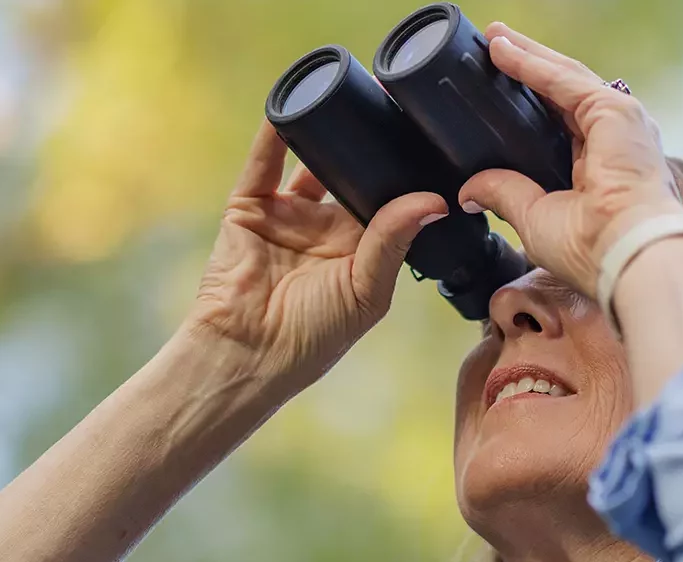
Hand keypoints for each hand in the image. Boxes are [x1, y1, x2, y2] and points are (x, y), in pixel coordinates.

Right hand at [184, 121, 446, 398]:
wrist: (248, 352)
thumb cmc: (313, 337)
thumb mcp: (366, 290)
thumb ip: (394, 241)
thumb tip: (434, 201)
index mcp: (361, 251)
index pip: (389, 201)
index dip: (407, 173)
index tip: (432, 139)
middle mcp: (326, 229)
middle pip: (352, 173)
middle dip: (371, 142)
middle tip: (397, 101)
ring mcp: (287, 215)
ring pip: (311, 161)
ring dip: (327, 129)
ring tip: (353, 88)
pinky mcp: (250, 207)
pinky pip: (264, 162)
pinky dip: (276, 133)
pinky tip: (296, 102)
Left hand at [457, 24, 682, 299]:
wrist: (622, 252)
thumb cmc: (590, 249)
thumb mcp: (533, 218)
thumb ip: (504, 194)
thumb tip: (469, 191)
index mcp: (599, 172)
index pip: (560, 127)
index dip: (530, 107)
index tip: (501, 94)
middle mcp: (613, 143)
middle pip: (562, 95)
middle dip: (528, 68)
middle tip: (494, 46)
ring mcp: (618, 123)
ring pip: (564, 78)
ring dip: (528, 56)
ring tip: (494, 37)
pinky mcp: (614, 110)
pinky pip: (563, 80)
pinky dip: (532, 64)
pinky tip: (503, 51)